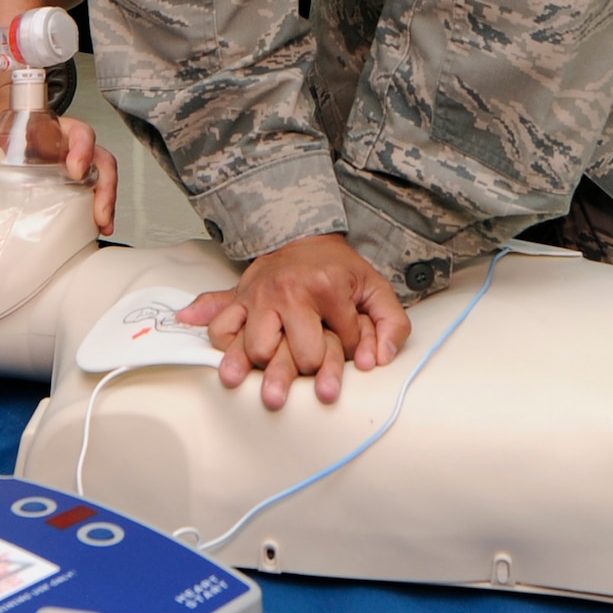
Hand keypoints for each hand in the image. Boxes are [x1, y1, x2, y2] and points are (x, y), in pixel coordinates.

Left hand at [0, 111, 117, 230]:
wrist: (7, 131)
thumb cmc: (3, 133)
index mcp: (54, 129)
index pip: (79, 132)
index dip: (82, 148)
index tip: (75, 168)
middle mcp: (71, 146)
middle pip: (101, 158)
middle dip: (104, 183)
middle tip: (97, 208)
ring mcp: (78, 165)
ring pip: (103, 177)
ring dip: (105, 200)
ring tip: (100, 225)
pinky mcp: (76, 183)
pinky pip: (96, 192)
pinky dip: (98, 209)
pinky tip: (94, 229)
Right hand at [177, 234, 409, 410]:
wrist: (302, 237)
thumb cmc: (337, 269)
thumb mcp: (375, 287)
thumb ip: (392, 323)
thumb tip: (380, 360)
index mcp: (325, 287)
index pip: (343, 345)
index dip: (351, 352)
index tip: (349, 345)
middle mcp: (288, 292)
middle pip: (300, 357)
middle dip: (312, 368)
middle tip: (312, 366)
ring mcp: (259, 296)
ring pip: (257, 350)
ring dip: (267, 367)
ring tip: (273, 375)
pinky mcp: (237, 299)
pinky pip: (221, 327)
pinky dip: (223, 345)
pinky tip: (232, 361)